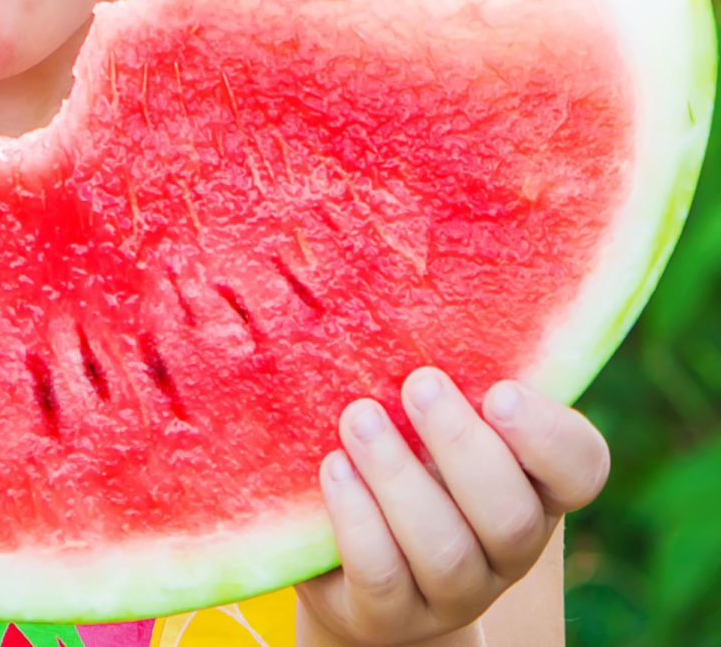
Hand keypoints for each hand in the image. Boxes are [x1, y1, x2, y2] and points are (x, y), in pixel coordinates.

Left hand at [296, 368, 609, 645]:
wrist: (357, 570)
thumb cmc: (406, 466)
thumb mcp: (433, 424)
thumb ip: (450, 384)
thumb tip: (409, 301)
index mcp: (537, 489)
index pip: (581, 469)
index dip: (547, 436)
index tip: (498, 390)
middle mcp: (507, 549)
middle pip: (510, 515)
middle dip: (461, 446)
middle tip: (418, 382)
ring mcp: (454, 592)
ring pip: (443, 549)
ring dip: (398, 478)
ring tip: (358, 418)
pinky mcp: (390, 616)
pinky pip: (381, 574)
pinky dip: (357, 518)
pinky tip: (334, 468)